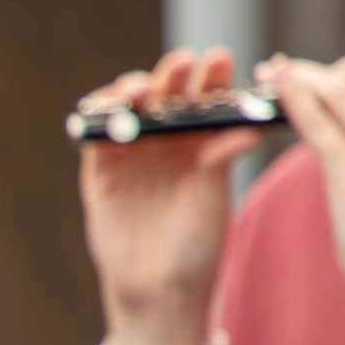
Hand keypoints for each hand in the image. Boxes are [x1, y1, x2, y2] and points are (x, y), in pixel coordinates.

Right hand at [78, 48, 261, 344]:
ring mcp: (132, 154)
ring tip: (140, 91)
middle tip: (179, 65)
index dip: (211, 76)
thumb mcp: (215, 193)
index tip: (219, 59)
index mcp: (201, 142)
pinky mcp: (100, 170)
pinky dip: (98, 118)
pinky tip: (107, 108)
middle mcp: (166, 142)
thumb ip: (221, 156)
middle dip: (170, 76)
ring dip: (132, 92)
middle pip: (165, 96)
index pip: (205, 98)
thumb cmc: (196, 243)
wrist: (159, 285)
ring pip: (129, 109)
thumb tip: (248, 128)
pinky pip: (96, 135)